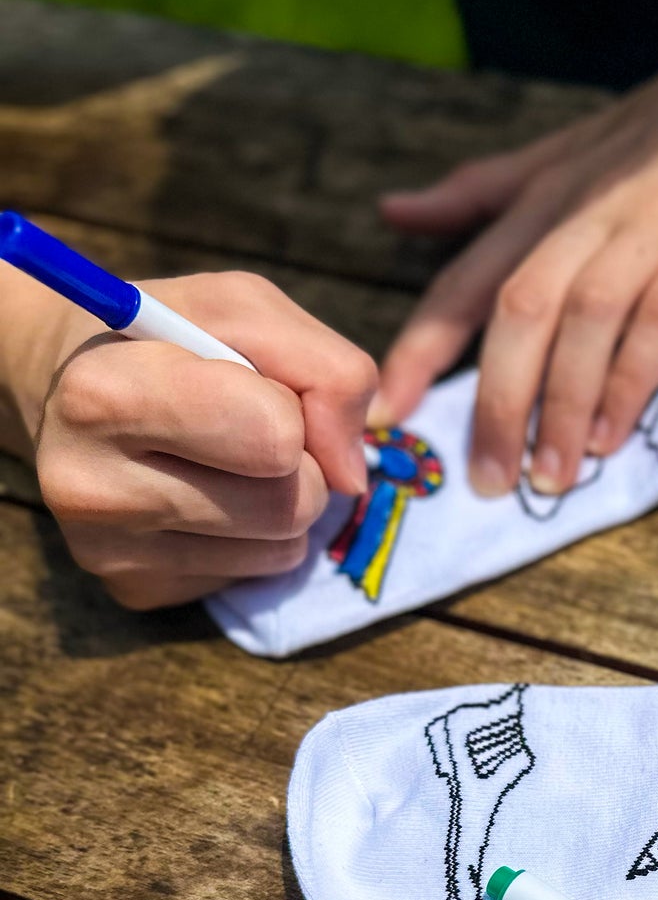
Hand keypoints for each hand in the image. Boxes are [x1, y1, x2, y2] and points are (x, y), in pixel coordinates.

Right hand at [27, 272, 375, 609]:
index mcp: (104, 394)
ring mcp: (108, 551)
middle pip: (290, 503)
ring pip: (283, 548)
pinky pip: (255, 575)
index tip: (252, 384)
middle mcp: (89, 486)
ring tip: (221, 457)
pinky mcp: (135, 590)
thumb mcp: (244, 309)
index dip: (292, 406)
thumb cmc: (167, 337)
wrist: (63, 383)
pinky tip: (202, 494)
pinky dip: (253, 537)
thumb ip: (326, 370)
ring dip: (282, 500)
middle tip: (243, 425)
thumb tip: (351, 477)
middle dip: (297, 462)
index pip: (275, 437)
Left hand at [376, 0, 657, 495]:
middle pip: (516, 312)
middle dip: (495, 401)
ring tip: (549, 477)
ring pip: (581, 323)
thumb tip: (392, 212)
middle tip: (487, 480)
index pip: (464, 281)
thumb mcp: (565, 153)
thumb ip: (483, 194)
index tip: (388, 415)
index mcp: (541, 201)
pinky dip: (630, 380)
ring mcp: (646, 232)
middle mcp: (581, 217)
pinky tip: (613, 435)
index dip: (420, 349)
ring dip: (561, 406)